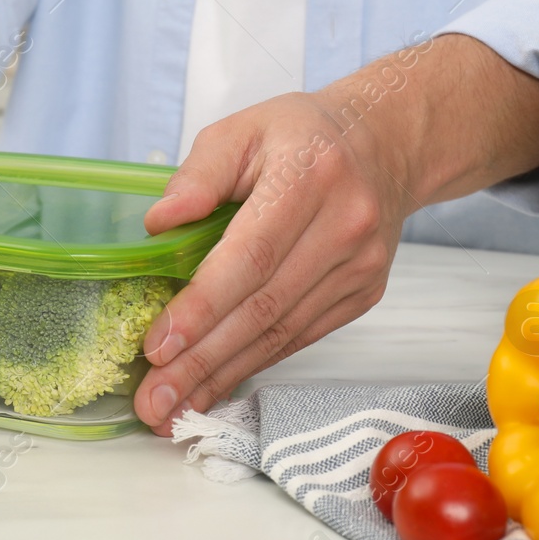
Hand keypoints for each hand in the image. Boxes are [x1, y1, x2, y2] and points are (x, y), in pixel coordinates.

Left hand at [136, 89, 407, 433]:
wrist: (386, 145)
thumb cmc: (300, 135)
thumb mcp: (242, 129)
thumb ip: (198, 173)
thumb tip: (158, 223)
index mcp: (309, 177)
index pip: (250, 256)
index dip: (202, 307)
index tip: (158, 347)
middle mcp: (343, 228)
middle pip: (263, 307)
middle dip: (201, 361)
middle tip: (153, 401)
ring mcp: (358, 269)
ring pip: (281, 334)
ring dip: (221, 376)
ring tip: (171, 410)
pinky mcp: (361, 296)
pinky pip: (298, 338)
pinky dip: (251, 366)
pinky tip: (212, 388)